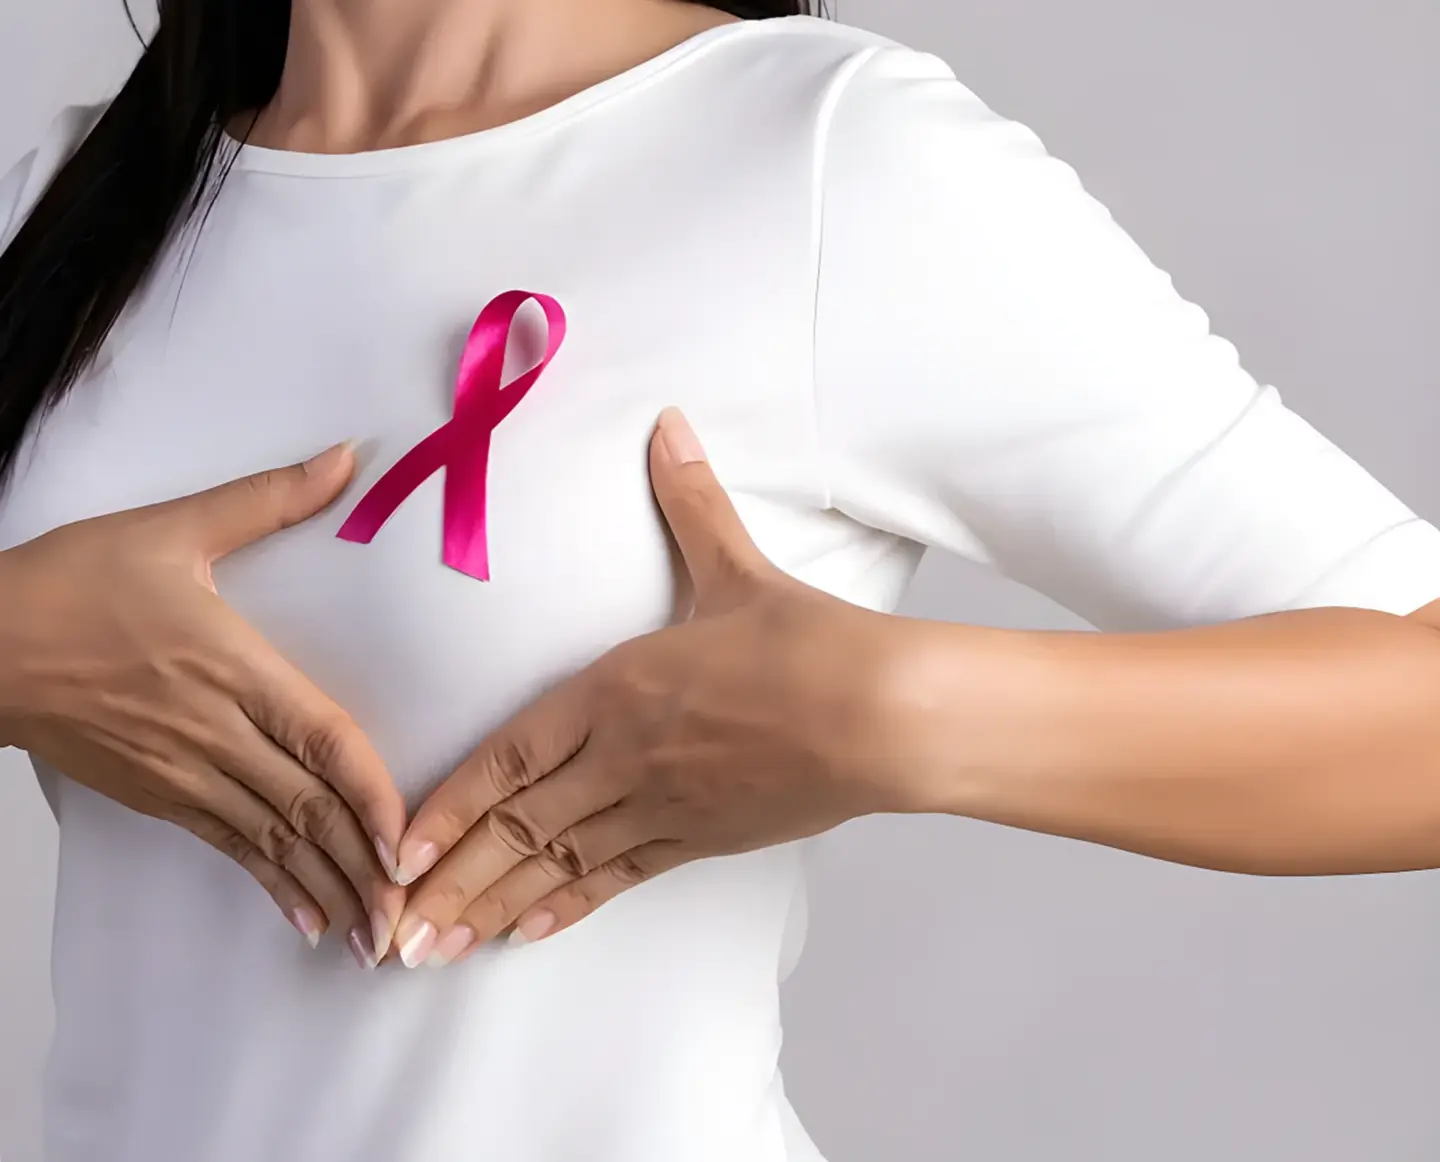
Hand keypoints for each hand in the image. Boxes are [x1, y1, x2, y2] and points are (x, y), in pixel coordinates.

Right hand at [0, 443, 406, 967]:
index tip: (407, 837)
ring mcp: (184, 770)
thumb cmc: (73, 582)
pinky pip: (228, 846)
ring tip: (377, 935)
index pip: (321, 738)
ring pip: (272, 839)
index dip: (369, 791)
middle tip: (412, 916)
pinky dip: (272, 883)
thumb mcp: (175, 528)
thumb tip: (346, 456)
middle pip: (306, 806)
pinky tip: (307, 918)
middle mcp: (216, 730)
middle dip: (364, 865)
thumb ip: (269, 498)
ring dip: (328, 887)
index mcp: (232, 667)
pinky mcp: (158, 793)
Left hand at [386, 409, 917, 967]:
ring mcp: (662, 806)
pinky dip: (568, 905)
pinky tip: (528, 932)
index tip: (399, 847)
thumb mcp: (737, 568)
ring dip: (491, 907)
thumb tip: (667, 425)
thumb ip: (690, 503)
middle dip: (449, 881)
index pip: (512, 758)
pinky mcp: (701, 839)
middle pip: (519, 827)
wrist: (886, 715)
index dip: (450, 806)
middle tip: (390, 934)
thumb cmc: (810, 644)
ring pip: (558, 864)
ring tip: (435, 951)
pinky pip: (618, 878)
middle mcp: (624, 756)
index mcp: (617, 689)